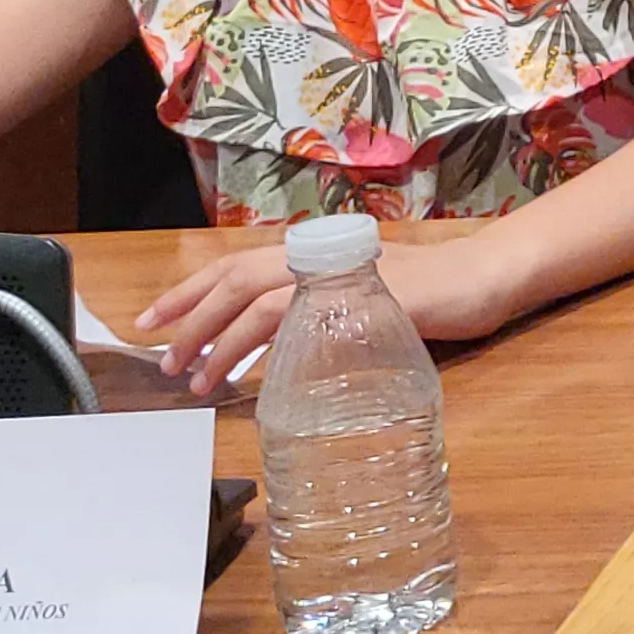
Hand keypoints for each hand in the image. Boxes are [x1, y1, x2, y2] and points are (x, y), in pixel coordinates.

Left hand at [134, 231, 524, 396]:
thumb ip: (316, 311)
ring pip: (260, 302)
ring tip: (197, 379)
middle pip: (235, 279)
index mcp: (311, 254)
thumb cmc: (427, 291)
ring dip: (221, 342)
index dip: (188, 291)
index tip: (151, 320)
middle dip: (190, 318)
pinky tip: (255, 376)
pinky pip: (307, 320)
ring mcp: (339, 276)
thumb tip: (270, 346)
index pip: (234, 266)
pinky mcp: (364, 298)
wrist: (482, 278)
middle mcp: (317, 258)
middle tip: (162, 359)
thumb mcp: (358, 295)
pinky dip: (272, 347)